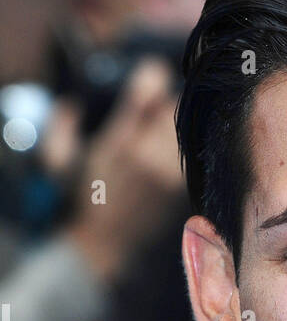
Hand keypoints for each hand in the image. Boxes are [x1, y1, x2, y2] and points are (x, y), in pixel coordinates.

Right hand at [65, 58, 183, 280]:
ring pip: (190, 128)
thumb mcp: (56, 159)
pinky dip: (191, 146)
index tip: (148, 78)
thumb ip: (61, 123)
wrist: (100, 246)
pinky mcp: (180, 189)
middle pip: (179, 103)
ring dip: (182, 122)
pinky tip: (181, 147)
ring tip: (171, 124)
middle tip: (163, 101)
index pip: (151, 85)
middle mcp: (149, 153)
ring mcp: (169, 173)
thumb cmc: (75, 200)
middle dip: (171, 97)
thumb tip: (75, 101)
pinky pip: (196, 155)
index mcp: (120, 139)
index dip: (152, 75)